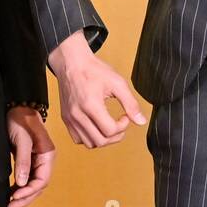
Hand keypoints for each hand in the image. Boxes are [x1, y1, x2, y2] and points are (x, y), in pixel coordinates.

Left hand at [6, 106, 54, 206]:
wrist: (17, 108)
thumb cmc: (20, 120)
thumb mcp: (22, 139)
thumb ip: (23, 161)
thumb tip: (23, 183)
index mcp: (48, 154)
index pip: (42, 180)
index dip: (29, 191)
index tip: (15, 196)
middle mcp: (45, 160)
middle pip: (39, 186)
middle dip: (26, 198)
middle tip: (11, 206)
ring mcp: (38, 161)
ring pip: (34, 185)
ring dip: (24, 196)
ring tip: (10, 204)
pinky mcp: (30, 161)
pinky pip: (28, 179)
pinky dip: (21, 188)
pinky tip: (12, 193)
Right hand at [48, 31, 145, 147]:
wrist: (71, 63)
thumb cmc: (94, 70)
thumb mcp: (117, 82)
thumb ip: (130, 103)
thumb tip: (141, 121)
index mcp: (91, 105)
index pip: (109, 131)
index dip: (123, 127)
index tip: (125, 117)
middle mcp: (77, 115)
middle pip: (100, 141)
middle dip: (115, 136)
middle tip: (120, 125)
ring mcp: (70, 119)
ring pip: (89, 143)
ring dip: (103, 139)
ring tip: (110, 127)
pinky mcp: (66, 119)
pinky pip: (78, 139)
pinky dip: (90, 138)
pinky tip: (97, 126)